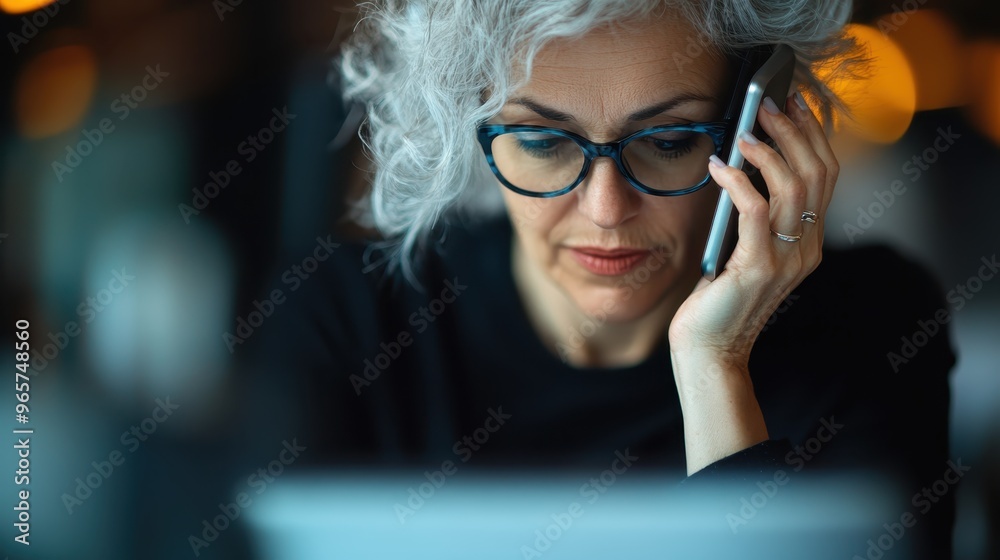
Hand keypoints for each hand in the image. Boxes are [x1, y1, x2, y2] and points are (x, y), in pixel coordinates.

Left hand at [668, 92, 839, 473]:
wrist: (710, 352)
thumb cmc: (718, 301)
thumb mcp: (742, 252)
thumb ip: (753, 219)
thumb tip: (739, 167)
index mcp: (808, 243)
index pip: (825, 176)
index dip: (813, 136)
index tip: (793, 104)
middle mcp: (806, 249)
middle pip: (817, 174)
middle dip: (794, 132)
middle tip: (769, 105)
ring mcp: (786, 260)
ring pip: (794, 187)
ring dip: (769, 151)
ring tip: (744, 130)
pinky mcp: (757, 268)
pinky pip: (755, 211)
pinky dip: (738, 182)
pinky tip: (719, 167)